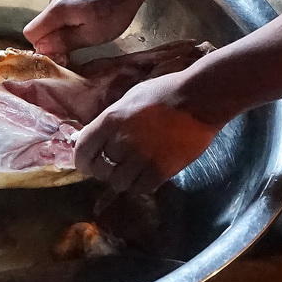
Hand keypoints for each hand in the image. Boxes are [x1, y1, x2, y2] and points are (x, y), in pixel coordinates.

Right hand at [24, 0, 155, 62]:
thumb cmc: (115, 10)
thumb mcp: (93, 34)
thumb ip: (64, 42)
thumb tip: (41, 48)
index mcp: (56, 9)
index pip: (30, 33)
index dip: (41, 47)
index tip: (61, 53)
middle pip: (41, 25)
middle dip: (54, 39)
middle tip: (79, 44)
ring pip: (53, 18)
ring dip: (65, 28)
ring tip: (91, 29)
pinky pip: (62, 10)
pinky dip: (71, 19)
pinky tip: (92, 18)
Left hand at [73, 72, 228, 194]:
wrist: (199, 99)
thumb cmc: (164, 92)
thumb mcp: (128, 99)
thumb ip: (109, 120)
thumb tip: (92, 137)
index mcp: (110, 120)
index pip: (83, 150)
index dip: (82, 162)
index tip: (87, 165)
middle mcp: (121, 141)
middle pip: (100, 170)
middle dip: (105, 170)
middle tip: (115, 166)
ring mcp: (141, 158)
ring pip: (119, 183)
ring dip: (123, 180)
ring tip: (133, 171)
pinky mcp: (161, 170)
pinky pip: (141, 188)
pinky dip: (141, 185)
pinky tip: (147, 175)